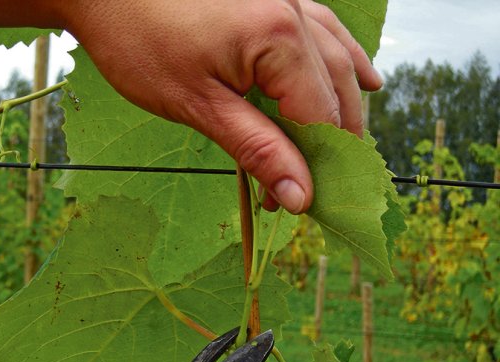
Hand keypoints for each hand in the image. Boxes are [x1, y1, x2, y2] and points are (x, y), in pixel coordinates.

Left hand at [0, 0, 381, 212]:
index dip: (315, 167)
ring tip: (347, 149)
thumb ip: (256, 150)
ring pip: (337, 59)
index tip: (297, 203)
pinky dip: (340, 60)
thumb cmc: (140, 41)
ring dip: (343, 107)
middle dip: (330, 143)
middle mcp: (295, 12)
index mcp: (280, 38)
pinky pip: (324, 30)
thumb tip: (299, 197)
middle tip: (317, 185)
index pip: (320, 118)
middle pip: (336, 90)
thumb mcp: (198, 106)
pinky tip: (361, 76)